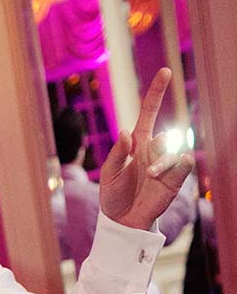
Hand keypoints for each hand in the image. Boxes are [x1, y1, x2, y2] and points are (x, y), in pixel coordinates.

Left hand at [99, 68, 194, 231]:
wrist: (122, 222)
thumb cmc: (113, 196)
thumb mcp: (108, 174)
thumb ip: (117, 153)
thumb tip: (125, 132)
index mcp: (137, 143)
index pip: (149, 112)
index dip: (156, 92)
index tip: (165, 71)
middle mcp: (154, 150)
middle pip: (165, 135)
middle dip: (159, 145)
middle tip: (147, 167)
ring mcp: (165, 165)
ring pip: (174, 150)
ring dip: (164, 161)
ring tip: (151, 176)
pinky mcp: (175, 180)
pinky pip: (185, 164)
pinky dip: (180, 164)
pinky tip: (171, 171)